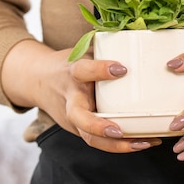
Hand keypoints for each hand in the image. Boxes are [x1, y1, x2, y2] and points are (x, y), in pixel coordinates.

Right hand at [1, 39, 161, 152]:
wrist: (39, 81)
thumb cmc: (69, 64)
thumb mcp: (82, 52)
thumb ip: (106, 49)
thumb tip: (141, 37)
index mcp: (72, 73)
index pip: (84, 71)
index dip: (101, 70)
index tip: (123, 68)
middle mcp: (71, 99)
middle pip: (80, 118)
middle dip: (99, 126)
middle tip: (120, 130)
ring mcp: (73, 119)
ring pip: (91, 138)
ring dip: (118, 144)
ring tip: (144, 142)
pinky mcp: (79, 131)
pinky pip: (99, 142)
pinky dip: (121, 146)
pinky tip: (143, 142)